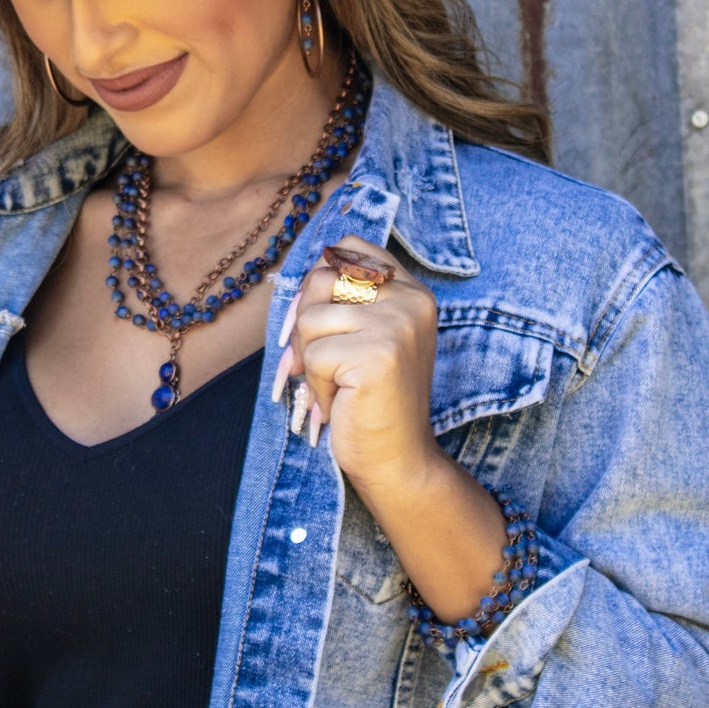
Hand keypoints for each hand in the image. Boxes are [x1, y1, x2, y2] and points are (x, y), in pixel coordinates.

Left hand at [271, 236, 439, 485]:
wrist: (400, 460)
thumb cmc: (372, 399)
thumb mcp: (367, 335)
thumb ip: (344, 299)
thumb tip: (296, 276)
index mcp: (411, 290)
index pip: (350, 247)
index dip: (322, 277)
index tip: (326, 317)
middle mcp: (410, 300)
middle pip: (322, 279)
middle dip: (307, 324)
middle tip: (325, 362)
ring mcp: (397, 325)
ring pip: (311, 319)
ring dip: (312, 360)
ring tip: (339, 385)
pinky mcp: (378, 355)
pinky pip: (315, 355)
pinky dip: (318, 386)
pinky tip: (343, 401)